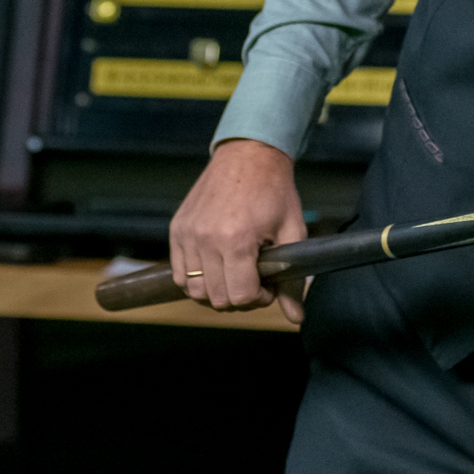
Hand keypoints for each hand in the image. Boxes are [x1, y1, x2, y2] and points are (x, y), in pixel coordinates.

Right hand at [167, 138, 307, 320]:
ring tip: (235, 271)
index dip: (258, 299)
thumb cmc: (275, 192)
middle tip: (255, 278)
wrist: (248, 154)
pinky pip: (180, 274)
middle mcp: (206, 239)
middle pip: (217, 299)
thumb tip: (296, 319)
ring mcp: (187, 234)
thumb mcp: (293, 232)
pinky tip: (217, 265)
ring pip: (194, 291)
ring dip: (217, 290)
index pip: (241, 297)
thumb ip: (292, 280)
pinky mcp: (177, 229)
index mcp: (237, 240)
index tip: (268, 285)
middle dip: (239, 297)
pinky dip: (196, 279)